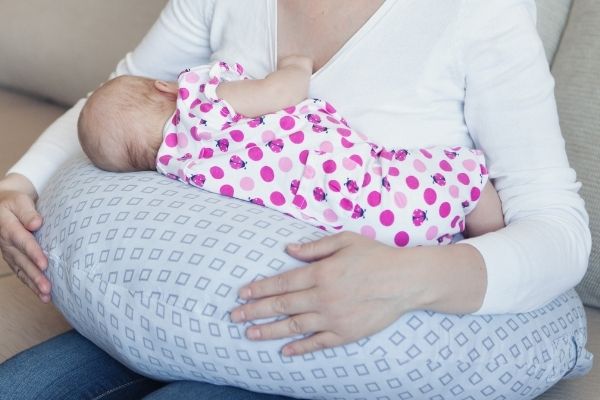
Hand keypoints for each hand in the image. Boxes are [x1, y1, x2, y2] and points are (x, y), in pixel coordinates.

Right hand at [0, 174, 49, 301]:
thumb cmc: (14, 202)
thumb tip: (36, 223)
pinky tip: (43, 295)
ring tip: (46, 296)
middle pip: (22, 261)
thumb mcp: (20, 201)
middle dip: (35, 276)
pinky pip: (21, 273)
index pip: (22, 242)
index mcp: (8, 227)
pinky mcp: (13, 258)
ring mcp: (9, 252)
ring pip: (21, 270)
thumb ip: (28, 212)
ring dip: (34, 284)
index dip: (33, 253)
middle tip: (47, 288)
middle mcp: (7, 243)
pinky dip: (31, 284)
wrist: (2, 206)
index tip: (44, 264)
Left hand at [229, 231, 428, 356]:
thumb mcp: (345, 241)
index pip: (281, 283)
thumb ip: (314, 246)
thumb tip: (288, 249)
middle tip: (234, 317)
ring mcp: (333, 318)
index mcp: (320, 272)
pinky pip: (317, 343)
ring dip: (269, 331)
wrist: (406, 280)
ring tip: (250, 334)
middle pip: (281, 306)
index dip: (258, 289)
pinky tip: (285, 351)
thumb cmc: (376, 256)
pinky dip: (300, 348)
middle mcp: (322, 297)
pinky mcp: (346, 333)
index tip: (241, 294)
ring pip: (294, 326)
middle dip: (254, 311)